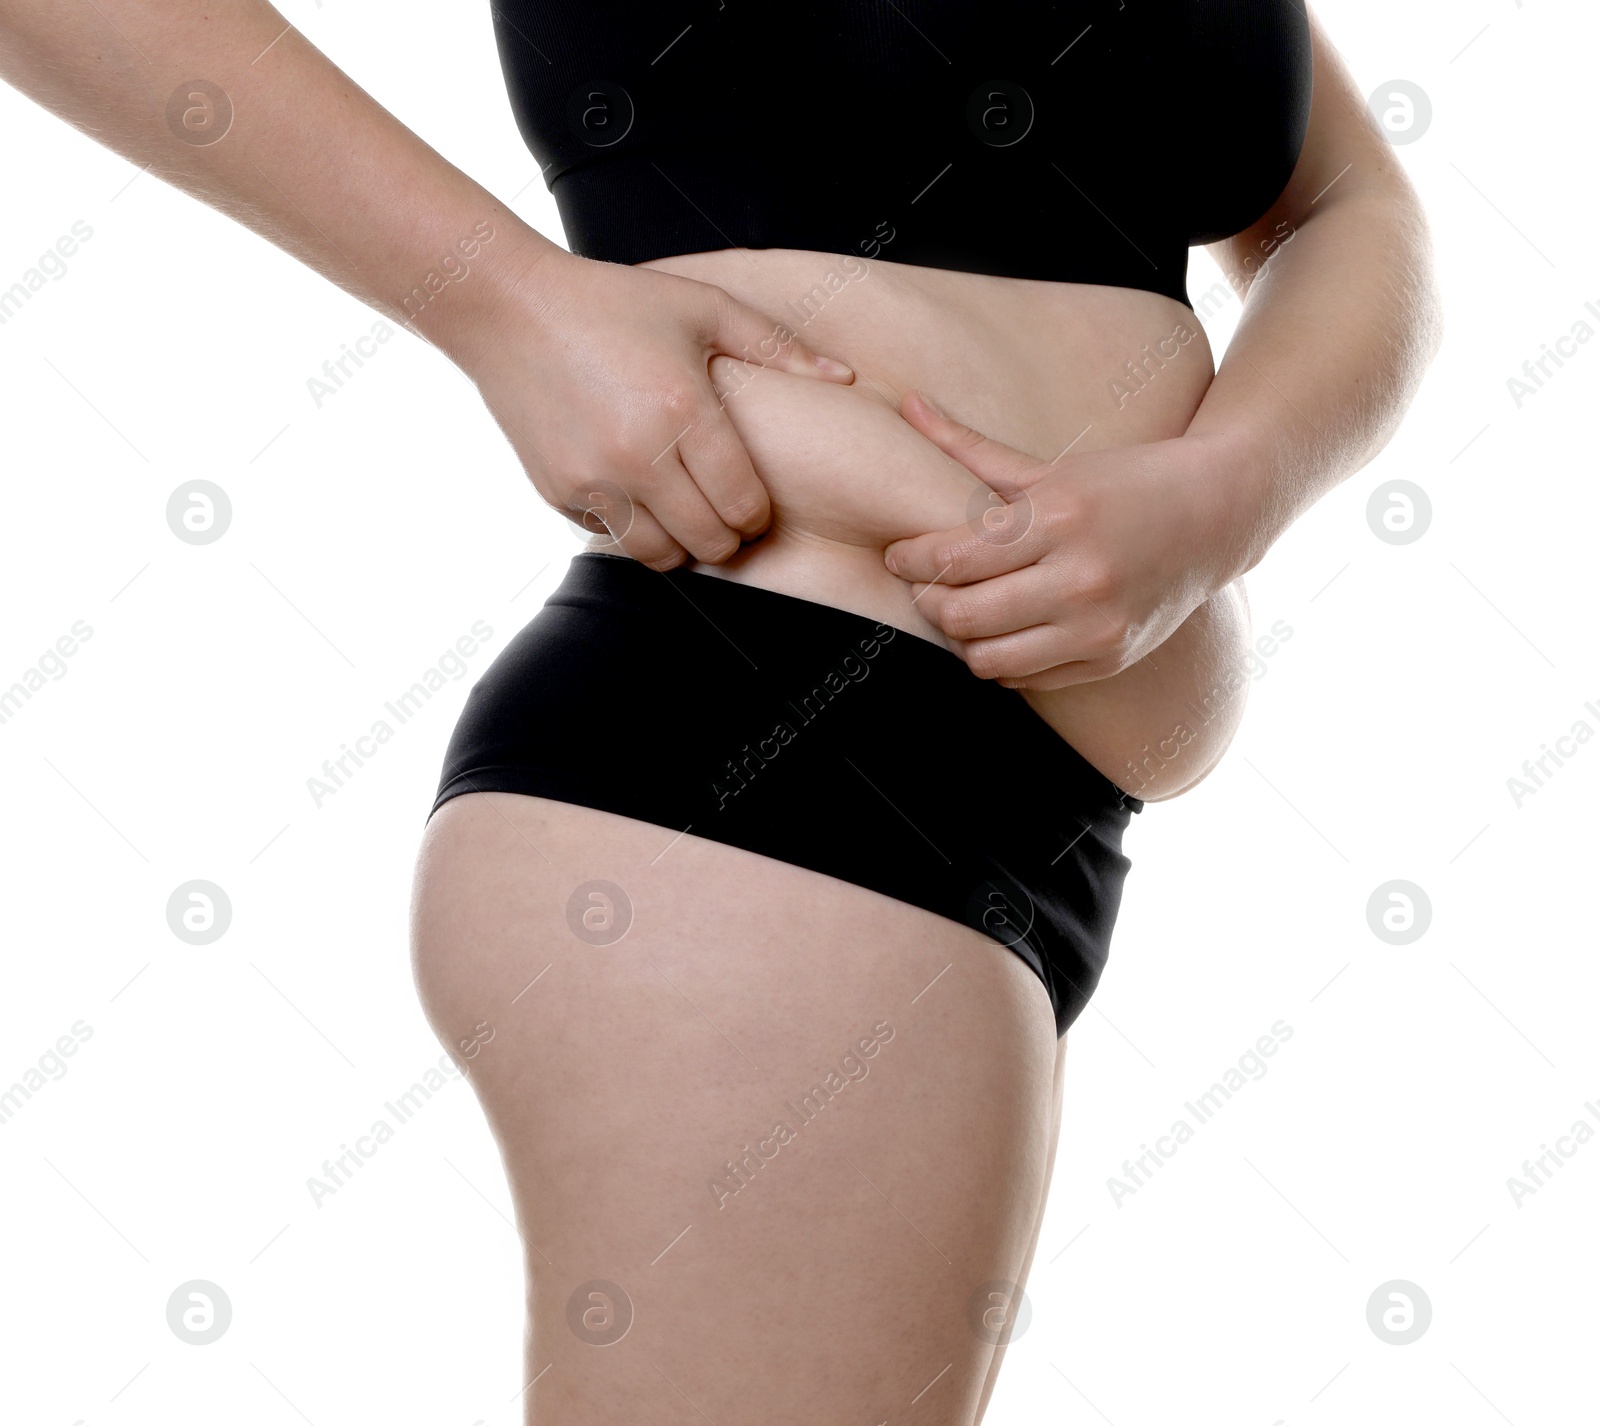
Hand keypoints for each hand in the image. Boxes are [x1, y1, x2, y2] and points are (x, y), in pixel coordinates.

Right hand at [455, 242, 855, 569]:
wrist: (510, 310)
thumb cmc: (613, 303)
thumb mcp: (702, 307)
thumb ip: (777, 347)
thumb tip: (845, 377)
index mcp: (684, 409)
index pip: (744, 504)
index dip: (759, 516)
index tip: (755, 506)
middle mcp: (639, 454)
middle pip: (710, 541)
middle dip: (728, 537)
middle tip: (726, 516)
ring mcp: (594, 479)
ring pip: (661, 556)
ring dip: (681, 544)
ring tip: (686, 514)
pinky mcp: (559, 491)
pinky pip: (613, 538)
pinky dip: (632, 528)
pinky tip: (637, 494)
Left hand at [881, 390, 1230, 689]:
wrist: (1217, 516)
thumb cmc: (1123, 484)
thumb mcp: (1050, 467)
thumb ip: (970, 449)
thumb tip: (908, 405)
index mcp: (1060, 519)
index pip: (954, 557)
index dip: (911, 560)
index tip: (899, 555)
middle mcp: (1080, 578)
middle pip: (962, 615)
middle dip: (928, 602)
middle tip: (925, 586)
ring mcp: (1098, 626)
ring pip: (987, 659)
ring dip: (961, 638)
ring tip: (963, 611)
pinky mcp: (1108, 658)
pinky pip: (1023, 677)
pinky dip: (1001, 658)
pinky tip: (1004, 630)